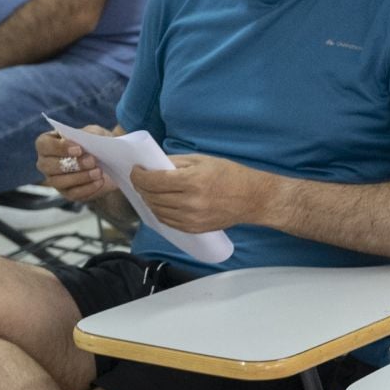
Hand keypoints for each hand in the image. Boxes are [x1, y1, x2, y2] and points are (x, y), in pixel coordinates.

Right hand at [35, 126, 118, 203]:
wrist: (110, 162)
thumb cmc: (96, 143)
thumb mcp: (95, 133)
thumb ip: (89, 133)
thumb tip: (87, 139)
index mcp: (48, 144)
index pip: (44, 145)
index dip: (59, 147)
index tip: (79, 149)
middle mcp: (46, 162)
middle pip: (47, 165)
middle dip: (72, 164)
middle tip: (92, 161)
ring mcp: (54, 179)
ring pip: (59, 181)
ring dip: (80, 177)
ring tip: (98, 172)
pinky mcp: (67, 192)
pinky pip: (73, 193)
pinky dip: (87, 188)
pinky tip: (100, 181)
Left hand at [130, 154, 263, 231]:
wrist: (253, 198)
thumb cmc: (230, 175)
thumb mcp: (203, 160)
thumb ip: (176, 162)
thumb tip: (152, 165)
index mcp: (192, 181)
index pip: (153, 181)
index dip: (138, 175)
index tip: (136, 170)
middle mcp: (190, 202)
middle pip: (151, 196)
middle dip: (141, 187)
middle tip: (142, 179)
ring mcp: (191, 218)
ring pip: (156, 210)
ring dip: (149, 200)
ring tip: (151, 191)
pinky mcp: (193, 229)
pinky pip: (167, 221)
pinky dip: (159, 211)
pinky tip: (162, 203)